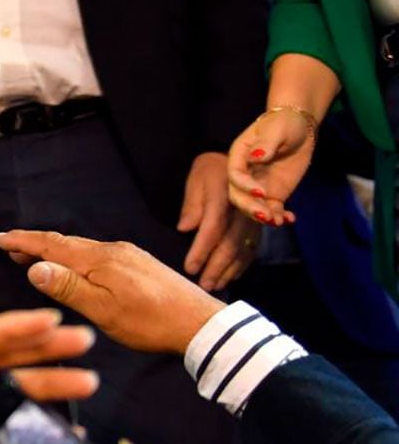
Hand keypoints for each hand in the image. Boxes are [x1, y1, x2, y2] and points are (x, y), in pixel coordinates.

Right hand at [0, 229, 222, 354]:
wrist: (201, 324)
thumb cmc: (149, 322)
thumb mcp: (103, 310)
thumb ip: (68, 287)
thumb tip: (35, 267)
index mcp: (98, 259)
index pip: (52, 245)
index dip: (24, 242)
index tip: (0, 238)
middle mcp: (112, 249)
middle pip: (66, 243)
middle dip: (36, 244)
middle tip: (11, 247)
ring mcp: (128, 255)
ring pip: (83, 248)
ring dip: (57, 251)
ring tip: (37, 258)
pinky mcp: (140, 265)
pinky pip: (98, 254)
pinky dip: (77, 257)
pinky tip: (78, 268)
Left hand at [181, 151, 255, 289]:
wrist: (241, 158)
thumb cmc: (210, 169)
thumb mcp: (197, 179)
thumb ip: (192, 204)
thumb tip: (184, 228)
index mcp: (224, 197)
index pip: (212, 228)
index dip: (201, 250)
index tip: (190, 268)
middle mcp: (243, 210)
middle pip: (231, 243)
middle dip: (217, 267)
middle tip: (204, 285)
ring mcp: (254, 219)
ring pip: (244, 249)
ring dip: (230, 270)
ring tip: (216, 285)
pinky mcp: (259, 224)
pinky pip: (253, 247)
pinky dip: (243, 264)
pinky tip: (233, 275)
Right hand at [228, 109, 314, 227]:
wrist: (300, 129)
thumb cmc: (284, 124)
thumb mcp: (277, 129)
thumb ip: (266, 143)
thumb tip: (256, 157)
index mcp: (240, 155)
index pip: (235, 174)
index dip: (244, 185)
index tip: (261, 192)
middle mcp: (245, 173)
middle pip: (239, 194)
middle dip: (250, 207)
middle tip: (266, 215)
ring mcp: (258, 185)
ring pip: (254, 205)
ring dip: (264, 216)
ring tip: (277, 221)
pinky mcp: (274, 193)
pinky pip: (272, 209)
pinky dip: (279, 216)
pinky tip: (289, 219)